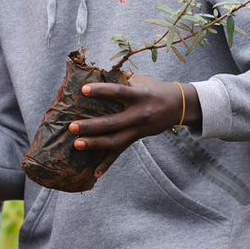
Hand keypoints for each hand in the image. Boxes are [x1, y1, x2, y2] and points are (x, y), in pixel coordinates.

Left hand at [70, 77, 196, 178]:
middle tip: (72, 127)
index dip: (101, 91)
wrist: (177, 105)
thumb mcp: (141, 80)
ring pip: (115, 141)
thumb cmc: (153, 88)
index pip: (118, 92)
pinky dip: (107, 164)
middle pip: (113, 123)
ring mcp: (138, 130)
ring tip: (76, 144)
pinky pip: (120, 152)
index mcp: (139, 96)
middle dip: (91, 126)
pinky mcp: (136, 139)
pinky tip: (95, 174)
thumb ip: (121, 79)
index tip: (83, 90)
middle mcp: (139, 115)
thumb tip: (94, 74)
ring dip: (95, 144)